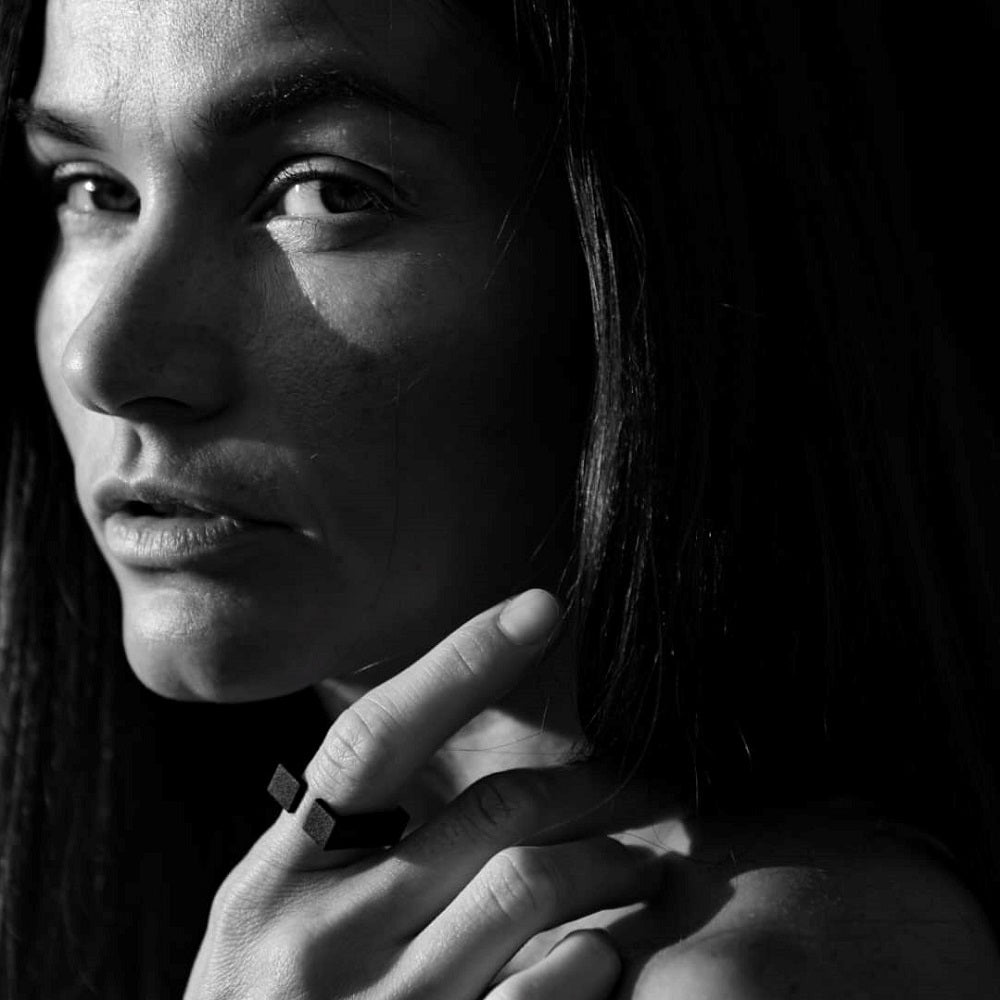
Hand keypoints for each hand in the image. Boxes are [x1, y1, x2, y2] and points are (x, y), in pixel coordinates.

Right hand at [184, 590, 660, 999]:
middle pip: (486, 816)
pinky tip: (602, 952)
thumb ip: (337, 840)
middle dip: (581, 787)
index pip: (374, 741)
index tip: (540, 607)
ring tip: (642, 867)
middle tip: (635, 787)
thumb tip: (433, 732)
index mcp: (274, 882)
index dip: (461, 661)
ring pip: (526, 891)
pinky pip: (540, 997)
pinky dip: (589, 961)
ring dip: (608, 866)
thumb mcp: (272, 920)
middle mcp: (318, 942)